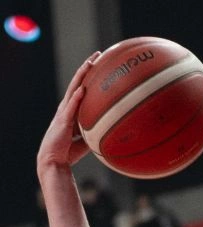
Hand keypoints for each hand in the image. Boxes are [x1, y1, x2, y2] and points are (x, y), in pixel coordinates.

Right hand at [37, 53, 100, 170]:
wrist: (55, 161)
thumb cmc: (69, 152)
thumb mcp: (87, 140)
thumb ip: (95, 131)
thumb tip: (112, 131)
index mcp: (72, 110)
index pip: (82, 87)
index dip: (90, 75)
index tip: (100, 63)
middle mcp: (67, 107)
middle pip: (78, 82)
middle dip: (87, 67)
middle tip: (98, 54)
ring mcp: (64, 112)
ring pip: (73, 89)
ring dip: (81, 76)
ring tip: (90, 64)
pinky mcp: (63, 121)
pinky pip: (70, 107)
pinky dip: (76, 98)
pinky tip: (82, 89)